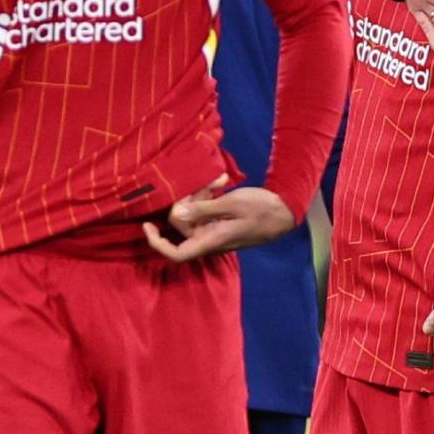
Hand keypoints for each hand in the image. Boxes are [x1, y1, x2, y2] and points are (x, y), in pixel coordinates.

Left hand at [146, 178, 295, 261]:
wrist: (286, 212)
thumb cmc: (262, 209)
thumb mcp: (231, 204)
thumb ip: (203, 209)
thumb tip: (175, 214)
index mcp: (211, 240)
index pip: (176, 253)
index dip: (157, 243)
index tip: (147, 225)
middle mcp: (210, 240)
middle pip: (183, 227)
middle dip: (185, 203)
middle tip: (198, 184)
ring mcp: (216, 232)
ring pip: (195, 216)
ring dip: (200, 196)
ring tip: (217, 179)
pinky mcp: (222, 224)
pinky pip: (207, 213)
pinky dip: (210, 198)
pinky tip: (221, 181)